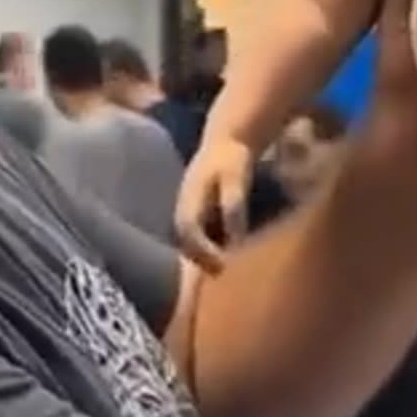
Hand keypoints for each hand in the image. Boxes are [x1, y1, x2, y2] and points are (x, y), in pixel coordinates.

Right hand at [175, 138, 254, 271]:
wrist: (226, 141)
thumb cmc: (232, 159)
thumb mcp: (235, 178)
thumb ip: (234, 205)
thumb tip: (235, 238)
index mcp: (188, 199)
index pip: (188, 231)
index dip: (202, 250)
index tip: (222, 264)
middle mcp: (181, 208)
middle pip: (184, 242)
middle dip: (199, 260)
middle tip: (221, 276)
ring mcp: (184, 211)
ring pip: (187, 242)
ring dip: (201, 257)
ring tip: (221, 272)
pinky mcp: (192, 214)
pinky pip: (195, 237)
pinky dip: (206, 249)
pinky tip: (223, 257)